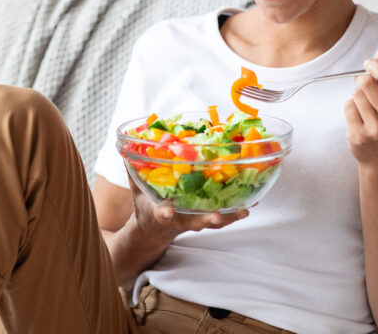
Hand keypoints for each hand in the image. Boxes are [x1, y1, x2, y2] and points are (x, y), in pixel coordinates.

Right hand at [126, 172, 250, 241]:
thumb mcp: (136, 190)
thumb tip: (126, 147)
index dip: (164, 213)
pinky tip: (251, 203)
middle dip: (205, 219)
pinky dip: (236, 212)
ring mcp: (194, 221)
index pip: (160, 214)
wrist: (155, 229)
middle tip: (215, 216)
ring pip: (213, 222)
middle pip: (193, 222)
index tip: (167, 211)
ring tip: (243, 210)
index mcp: (159, 214)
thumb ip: (133, 170)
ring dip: (228, 217)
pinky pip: (223, 217)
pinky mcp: (206, 218)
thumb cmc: (147, 205)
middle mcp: (179, 220)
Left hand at [343, 47, 377, 167]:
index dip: (375, 65)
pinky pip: (348, 107)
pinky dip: (350, 107)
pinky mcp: (360, 135)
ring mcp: (376, 129)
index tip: (369, 64)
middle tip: (362, 83)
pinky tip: (358, 117)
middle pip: (367, 83)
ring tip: (364, 105)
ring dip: (356, 95)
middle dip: (362, 80)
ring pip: (356, 95)